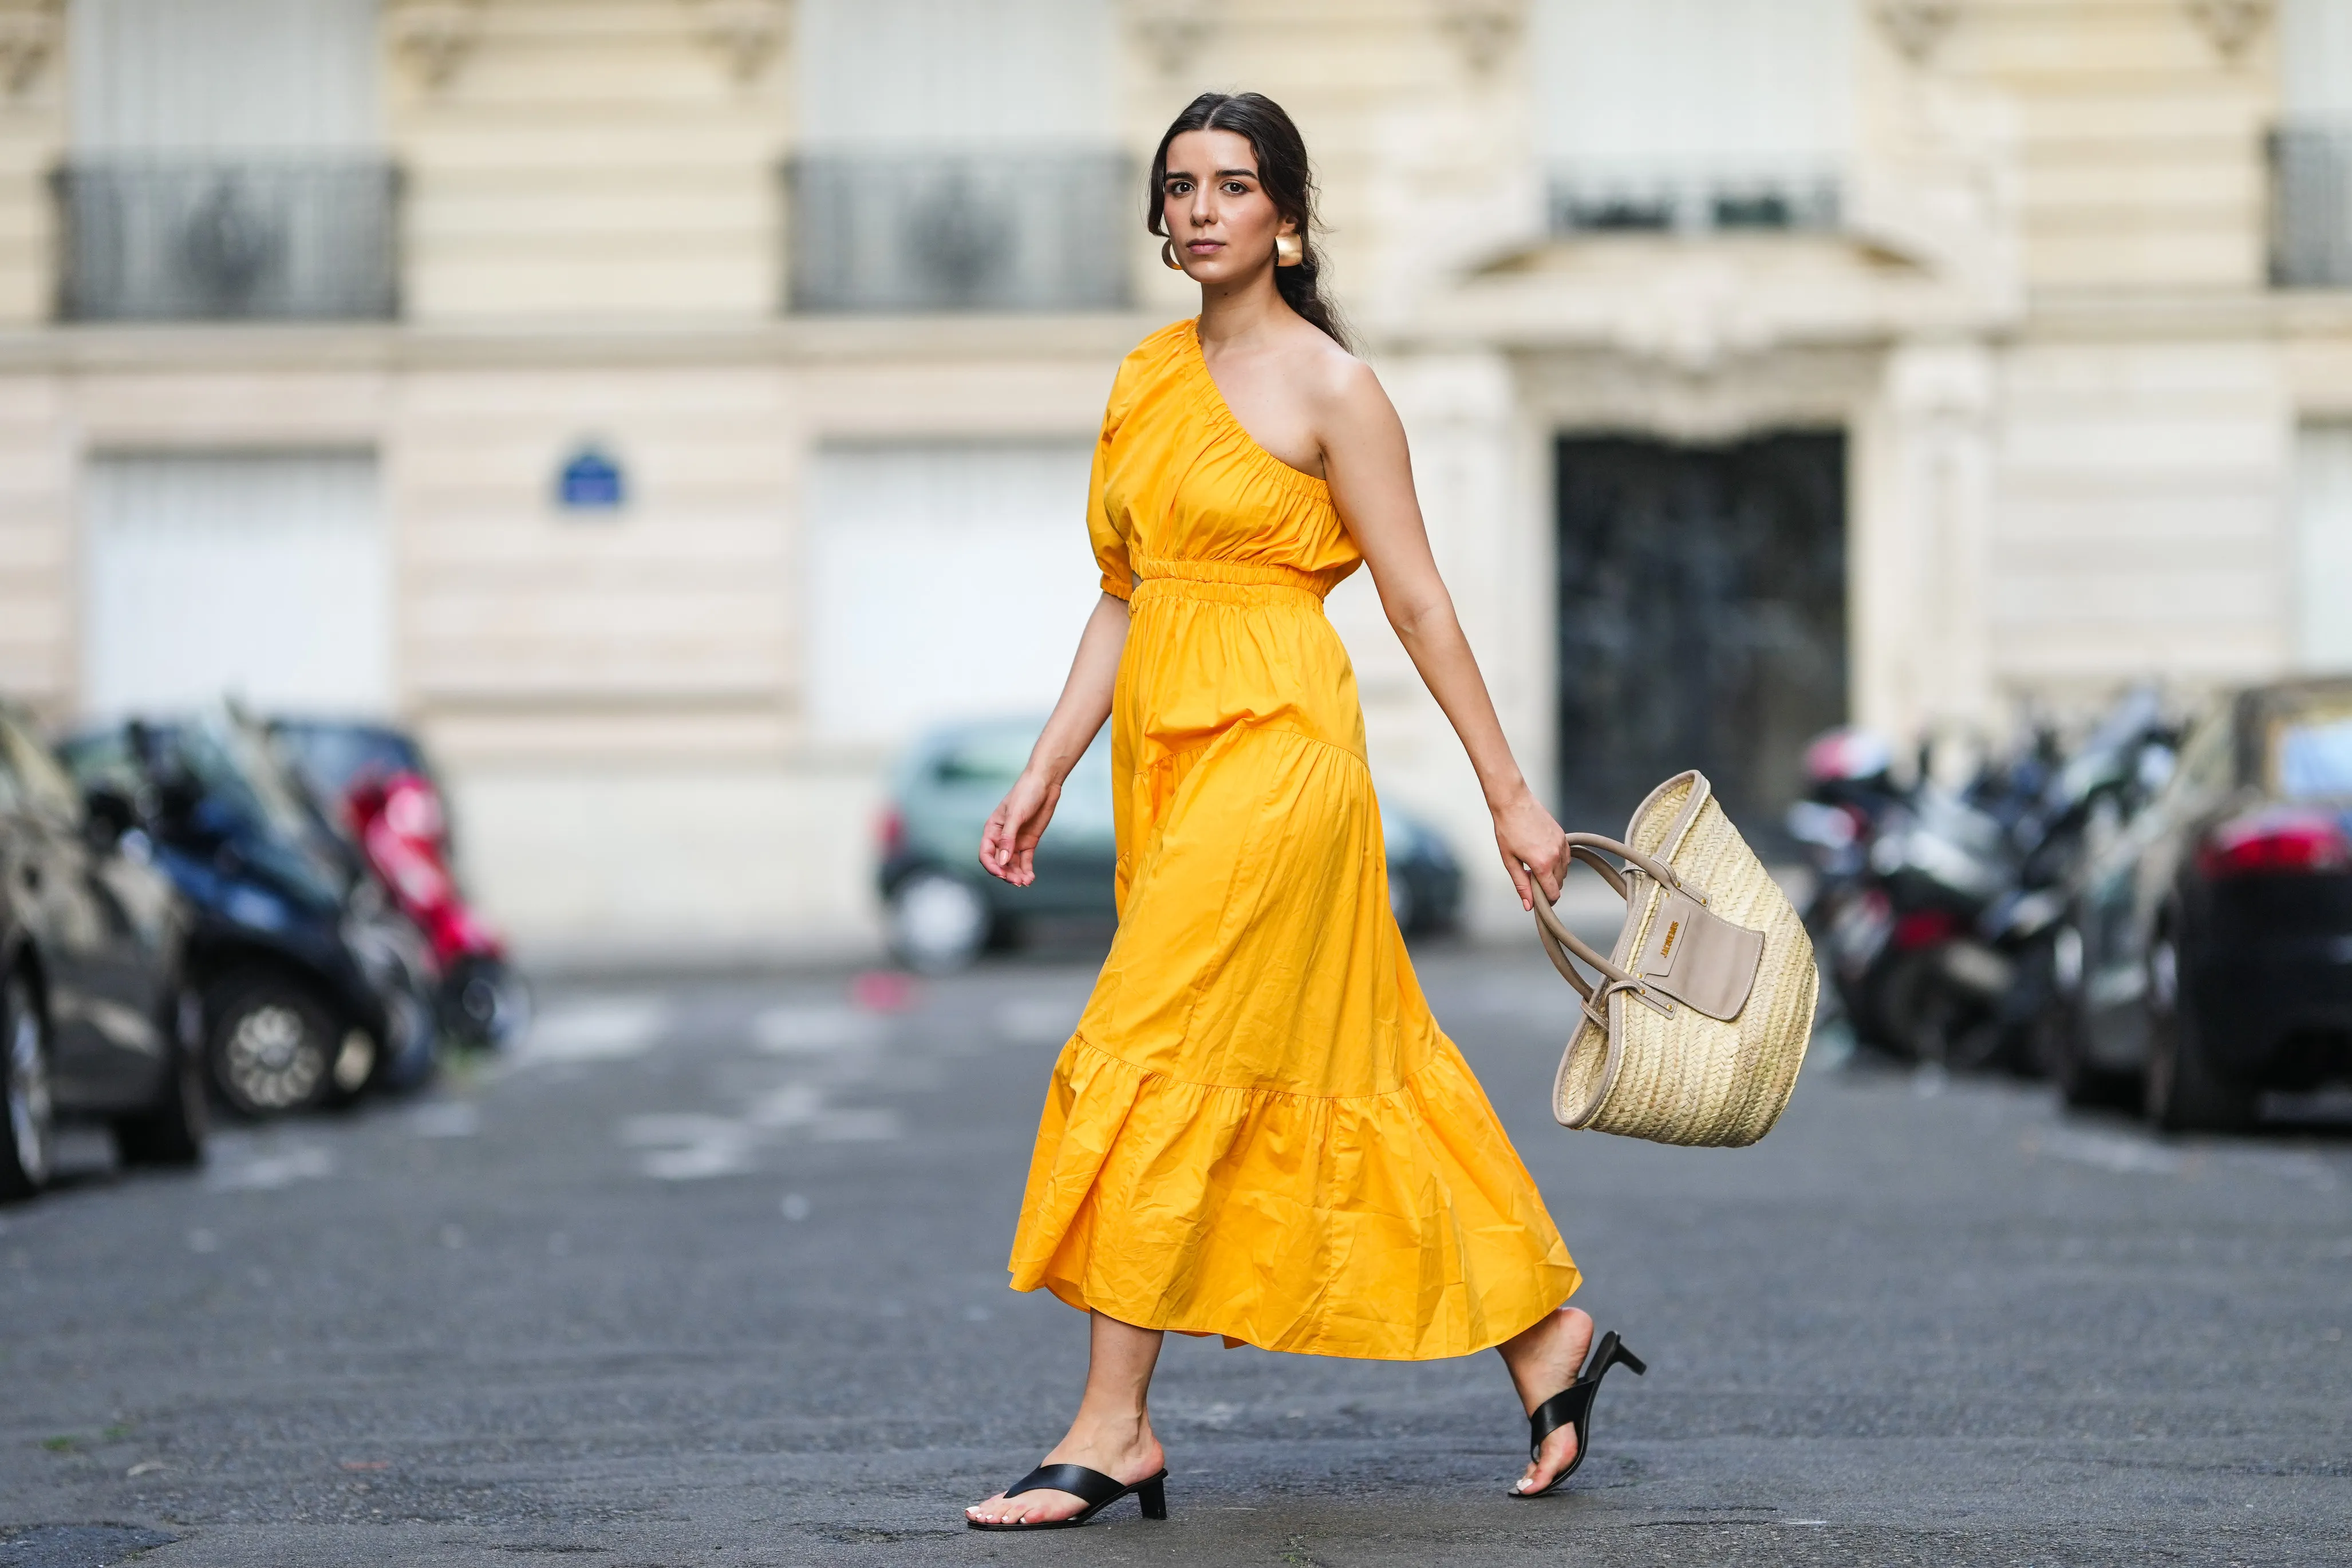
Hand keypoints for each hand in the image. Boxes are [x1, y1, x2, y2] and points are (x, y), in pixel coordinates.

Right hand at [980, 769, 1061, 886]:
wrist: (1045, 784)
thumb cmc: (1026, 793)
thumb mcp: (1015, 815)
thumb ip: (1008, 838)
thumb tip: (1003, 860)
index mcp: (992, 829)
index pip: (986, 853)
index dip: (992, 866)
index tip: (1001, 874)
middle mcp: (1002, 838)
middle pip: (1000, 862)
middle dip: (1007, 873)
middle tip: (1017, 882)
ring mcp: (1016, 841)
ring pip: (1013, 864)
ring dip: (1017, 874)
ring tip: (1025, 882)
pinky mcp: (1029, 842)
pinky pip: (1025, 860)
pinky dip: (1027, 870)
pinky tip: (1030, 878)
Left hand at [1493, 790, 1567, 911]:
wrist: (1513, 802)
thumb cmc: (1507, 830)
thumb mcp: (1509, 860)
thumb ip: (1521, 884)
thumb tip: (1528, 905)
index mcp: (1542, 864)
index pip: (1553, 892)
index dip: (1546, 900)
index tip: (1538, 900)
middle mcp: (1556, 855)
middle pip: (1560, 883)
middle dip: (1548, 885)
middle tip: (1531, 878)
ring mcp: (1561, 844)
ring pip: (1564, 870)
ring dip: (1553, 873)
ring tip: (1535, 865)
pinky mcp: (1563, 836)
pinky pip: (1566, 857)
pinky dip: (1558, 861)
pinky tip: (1543, 855)